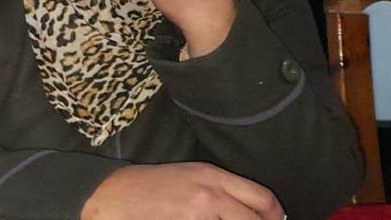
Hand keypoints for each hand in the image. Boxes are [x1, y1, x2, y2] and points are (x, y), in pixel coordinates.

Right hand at [82, 163, 283, 219]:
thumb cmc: (152, 185)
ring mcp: (199, 213)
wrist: (116, 195)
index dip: (275, 215)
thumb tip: (250, 209)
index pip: (261, 197)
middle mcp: (210, 193)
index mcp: (212, 174)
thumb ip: (222, 189)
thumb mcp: (191, 176)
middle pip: (255, 218)